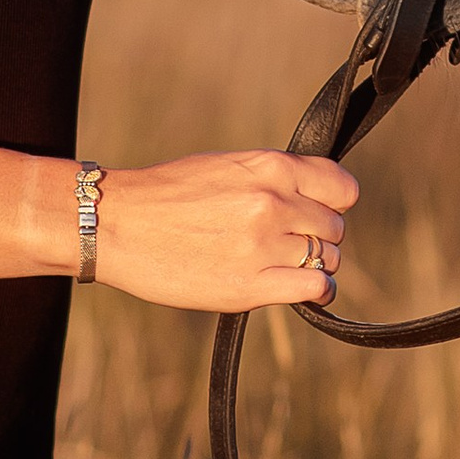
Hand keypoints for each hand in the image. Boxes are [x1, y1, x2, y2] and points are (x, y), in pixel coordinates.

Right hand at [87, 150, 358, 313]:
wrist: (117, 224)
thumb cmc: (168, 195)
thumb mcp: (227, 168)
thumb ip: (272, 180)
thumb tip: (312, 201)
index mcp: (269, 167)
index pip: (342, 188)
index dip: (333, 204)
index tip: (315, 214)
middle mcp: (272, 202)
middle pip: (334, 228)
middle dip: (318, 237)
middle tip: (288, 245)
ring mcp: (262, 244)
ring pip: (328, 258)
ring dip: (315, 265)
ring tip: (285, 268)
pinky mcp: (250, 286)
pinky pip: (315, 287)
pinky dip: (317, 291)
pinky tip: (302, 290)